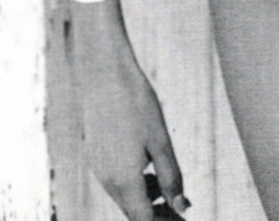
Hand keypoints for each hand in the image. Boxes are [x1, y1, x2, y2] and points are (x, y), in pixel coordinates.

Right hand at [72, 0, 188, 220]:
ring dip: (146, 201)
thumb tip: (182, 208)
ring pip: (124, 198)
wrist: (102, 72)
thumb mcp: (160, 140)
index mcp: (124, 181)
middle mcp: (107, 181)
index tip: (184, 217)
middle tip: (181, 208)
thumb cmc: (135, 102)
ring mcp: (98, 168)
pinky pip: (115, 182)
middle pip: (134, 213)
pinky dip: (134, 185)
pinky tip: (147, 168)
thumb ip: (171, 177)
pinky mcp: (95, 155)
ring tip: (167, 189)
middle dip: (157, 215)